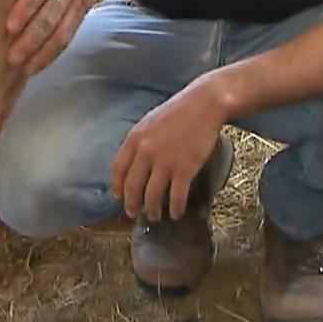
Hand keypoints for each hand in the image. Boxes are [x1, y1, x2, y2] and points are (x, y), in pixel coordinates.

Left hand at [111, 81, 229, 221]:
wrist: (204, 104)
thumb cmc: (178, 111)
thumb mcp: (150, 122)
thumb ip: (140, 142)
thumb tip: (134, 163)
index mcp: (134, 139)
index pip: (118, 170)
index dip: (117, 187)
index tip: (119, 197)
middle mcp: (146, 152)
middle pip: (133, 187)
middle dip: (132, 205)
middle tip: (133, 214)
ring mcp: (165, 162)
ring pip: (153, 196)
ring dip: (153, 210)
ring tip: (155, 217)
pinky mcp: (185, 168)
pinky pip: (176, 196)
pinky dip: (176, 208)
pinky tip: (177, 214)